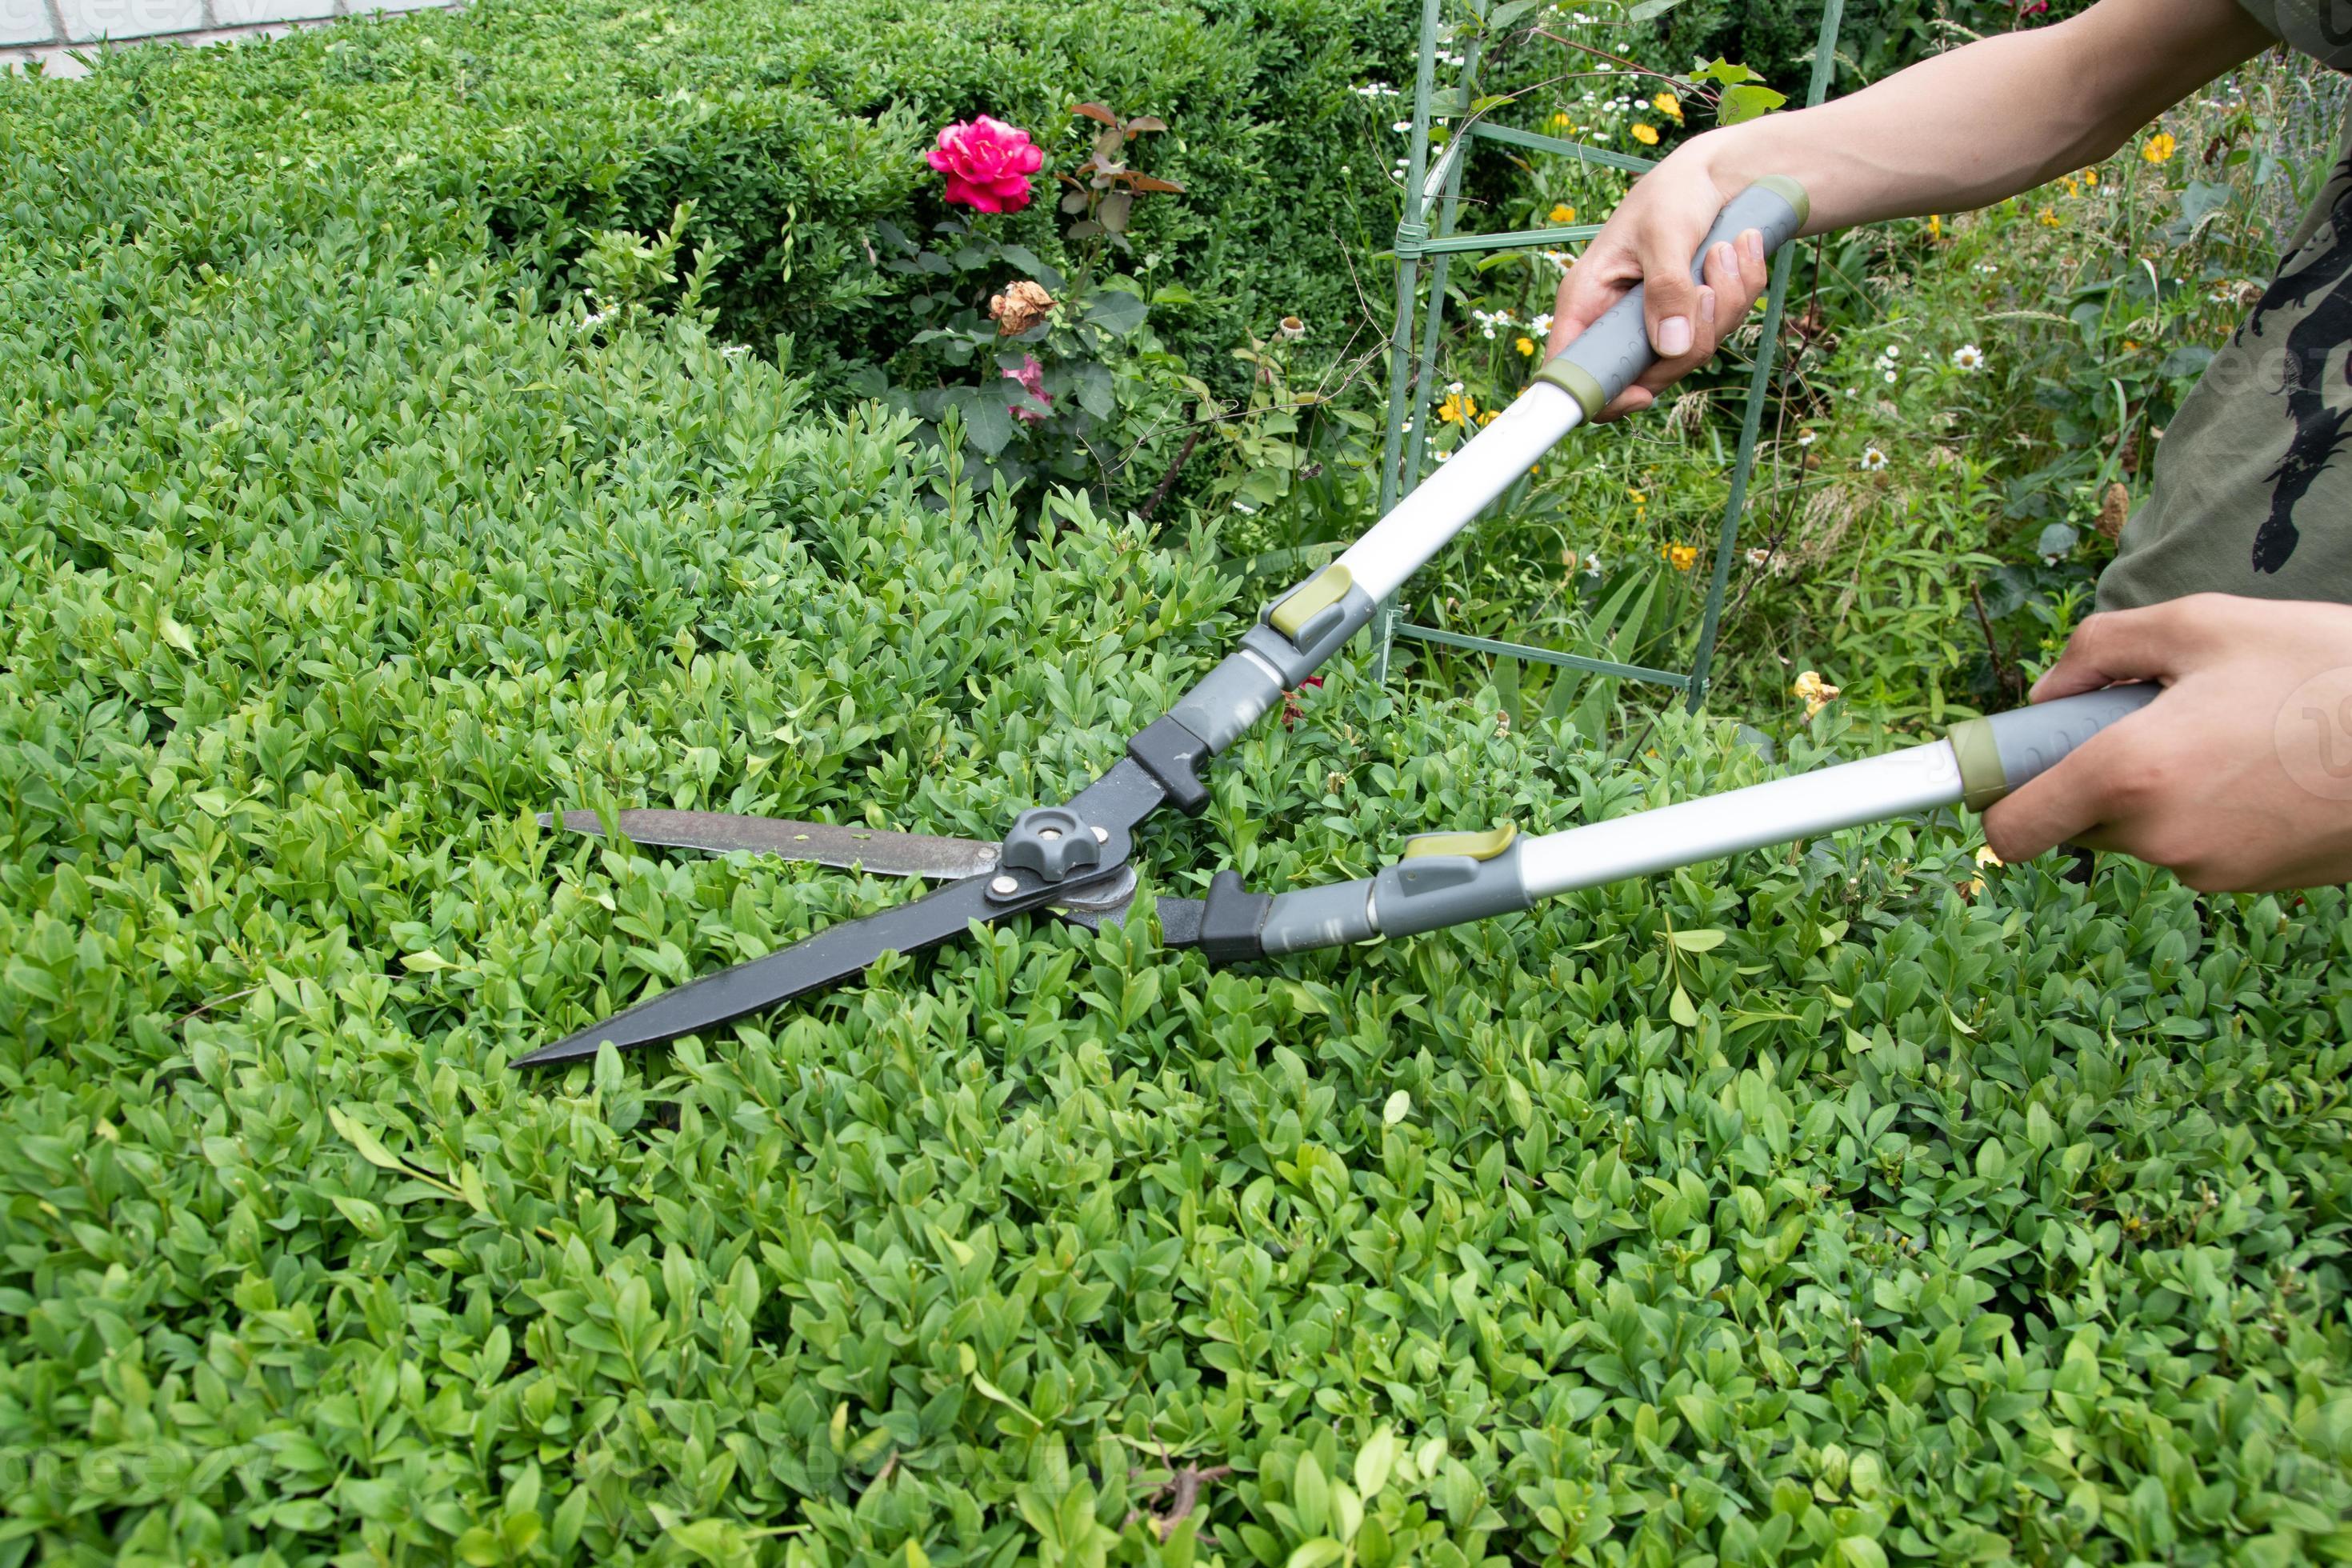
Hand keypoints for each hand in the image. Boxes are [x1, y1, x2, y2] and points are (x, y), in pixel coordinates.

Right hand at [1545, 137, 1775, 419]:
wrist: (1717, 172)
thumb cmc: (1675, 191)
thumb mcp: (1665, 232)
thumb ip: (1667, 288)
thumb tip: (1671, 350)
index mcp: (1587, 301)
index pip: (1574, 372)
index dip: (1602, 396)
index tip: (1642, 394)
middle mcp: (1616, 320)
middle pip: (1648, 375)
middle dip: (1693, 336)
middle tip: (1709, 284)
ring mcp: (1656, 322)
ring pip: (1694, 351)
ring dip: (1726, 301)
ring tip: (1729, 248)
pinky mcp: (1691, 316)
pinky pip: (1723, 327)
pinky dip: (1742, 290)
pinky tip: (1742, 250)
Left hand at [1982, 594, 2351, 891]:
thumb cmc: (2322, 668)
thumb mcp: (2201, 625)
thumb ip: (2097, 652)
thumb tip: (2044, 695)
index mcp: (2129, 774)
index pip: (2012, 829)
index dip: (1999, 799)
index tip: (2011, 768)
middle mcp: (2160, 838)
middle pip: (2078, 822)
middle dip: (2094, 774)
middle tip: (2154, 716)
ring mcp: (2210, 871)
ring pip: (2143, 831)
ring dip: (2159, 788)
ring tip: (2232, 731)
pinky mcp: (2257, 884)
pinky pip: (2199, 843)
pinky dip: (2210, 808)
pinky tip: (2265, 763)